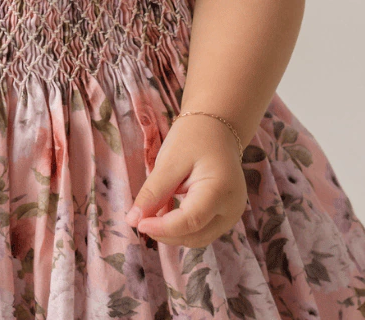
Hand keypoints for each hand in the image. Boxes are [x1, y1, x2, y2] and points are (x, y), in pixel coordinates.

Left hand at [125, 112, 247, 247]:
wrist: (218, 127)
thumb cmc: (194, 137)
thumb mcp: (170, 160)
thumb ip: (153, 192)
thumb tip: (133, 221)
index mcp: (220, 190)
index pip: (190, 221)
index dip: (162, 228)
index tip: (138, 224)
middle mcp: (231, 208)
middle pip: (194, 235)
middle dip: (165, 233)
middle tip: (140, 218)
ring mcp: (231, 214)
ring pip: (197, 238)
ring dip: (172, 233)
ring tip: (152, 213)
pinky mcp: (226, 216)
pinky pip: (201, 230)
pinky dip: (181, 227)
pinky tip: (165, 212)